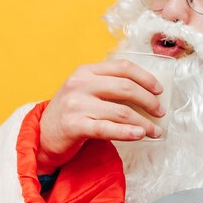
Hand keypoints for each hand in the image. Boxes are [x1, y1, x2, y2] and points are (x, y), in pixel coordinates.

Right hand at [36, 60, 164, 173]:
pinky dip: (128, 132)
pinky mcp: (75, 126)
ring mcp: (76, 105)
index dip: (145, 77)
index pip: (123, 67)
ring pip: (121, 111)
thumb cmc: (71, 112)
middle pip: (125, 88)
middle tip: (160, 112)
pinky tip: (140, 135)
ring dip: (144, 123)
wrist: (42, 134)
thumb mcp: (85, 90)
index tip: (159, 89)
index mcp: (86, 71)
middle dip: (149, 100)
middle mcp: (80, 84)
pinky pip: (108, 129)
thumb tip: (147, 93)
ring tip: (155, 130)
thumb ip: (108, 86)